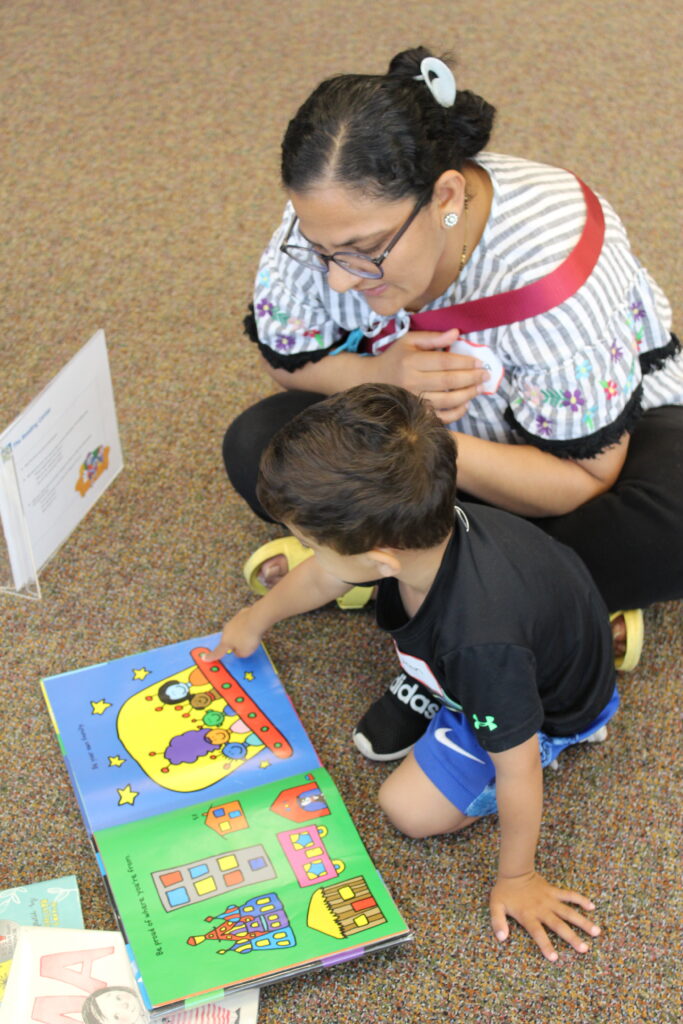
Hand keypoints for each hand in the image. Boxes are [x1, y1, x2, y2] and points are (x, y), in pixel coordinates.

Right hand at [202, 607, 263, 661]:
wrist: (256, 619)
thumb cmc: (249, 638)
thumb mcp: (245, 653)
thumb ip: (239, 654)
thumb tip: (236, 650)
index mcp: (225, 642)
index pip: (217, 652)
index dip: (211, 656)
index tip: (204, 658)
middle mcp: (226, 630)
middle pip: (227, 639)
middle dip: (232, 643)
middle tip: (242, 646)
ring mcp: (233, 621)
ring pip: (234, 630)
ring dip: (239, 634)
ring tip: (249, 636)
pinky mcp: (241, 614)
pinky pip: (242, 622)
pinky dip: (245, 625)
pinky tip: (252, 626)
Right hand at [373, 329, 489, 421]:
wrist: (371, 380)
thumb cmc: (394, 358)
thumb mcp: (409, 341)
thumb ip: (432, 337)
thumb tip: (457, 333)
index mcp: (411, 361)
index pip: (444, 362)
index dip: (465, 362)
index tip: (479, 362)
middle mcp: (412, 382)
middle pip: (448, 382)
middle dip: (471, 378)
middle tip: (485, 375)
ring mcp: (413, 400)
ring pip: (446, 401)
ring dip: (467, 395)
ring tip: (479, 388)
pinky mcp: (415, 414)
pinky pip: (440, 417)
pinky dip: (456, 413)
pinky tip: (465, 405)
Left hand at [490, 870, 600, 961]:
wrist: (514, 870)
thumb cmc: (504, 891)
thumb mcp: (495, 906)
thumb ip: (498, 922)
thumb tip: (501, 938)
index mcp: (528, 915)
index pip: (538, 933)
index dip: (545, 945)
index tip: (555, 958)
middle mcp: (542, 909)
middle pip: (559, 925)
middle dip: (572, 937)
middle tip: (585, 949)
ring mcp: (550, 900)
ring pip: (569, 912)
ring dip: (582, 921)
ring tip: (596, 931)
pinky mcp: (554, 891)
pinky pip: (569, 895)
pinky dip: (580, 899)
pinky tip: (592, 906)